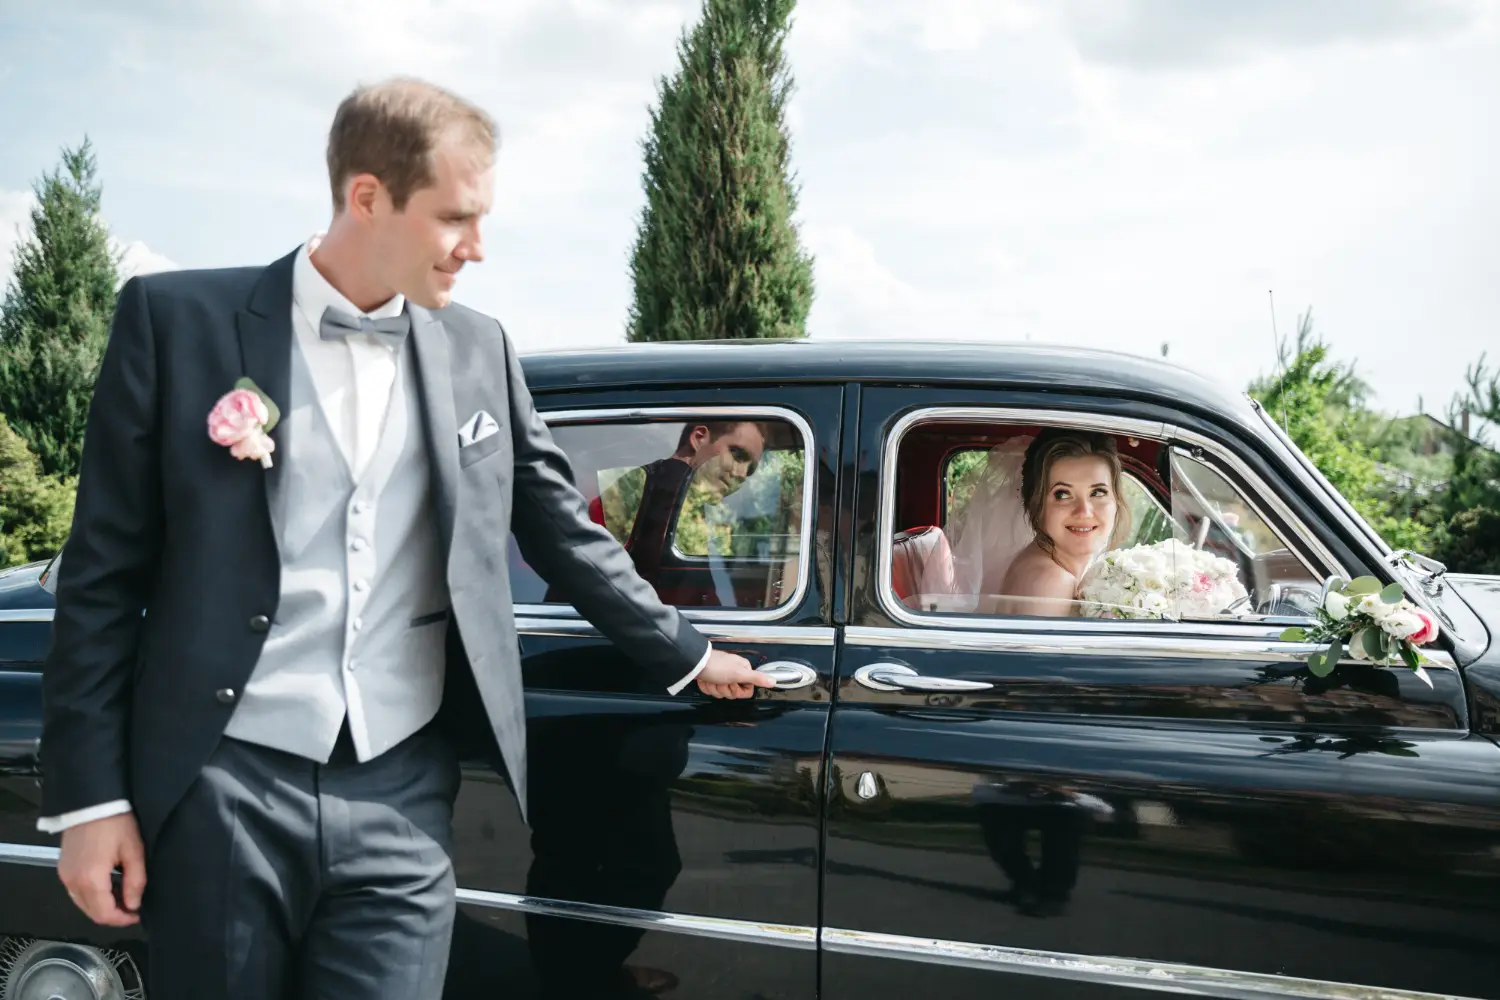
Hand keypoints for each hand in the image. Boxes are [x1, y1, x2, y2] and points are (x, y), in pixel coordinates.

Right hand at [57, 812, 145, 926]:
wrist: (92, 802)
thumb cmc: (115, 822)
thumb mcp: (133, 851)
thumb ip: (135, 881)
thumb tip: (133, 904)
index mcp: (90, 879)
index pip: (104, 914)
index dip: (122, 919)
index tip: (137, 915)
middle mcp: (72, 881)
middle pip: (92, 913)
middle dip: (113, 914)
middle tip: (132, 906)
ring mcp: (65, 875)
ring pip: (83, 904)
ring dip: (102, 905)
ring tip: (123, 894)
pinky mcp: (63, 868)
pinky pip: (76, 891)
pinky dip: (92, 895)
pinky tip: (108, 885)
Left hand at [695, 649, 774, 698]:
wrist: (695, 664)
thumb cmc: (717, 667)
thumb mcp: (739, 673)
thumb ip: (757, 678)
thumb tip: (774, 681)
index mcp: (743, 670)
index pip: (747, 691)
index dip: (738, 690)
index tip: (733, 683)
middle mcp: (733, 673)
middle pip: (733, 693)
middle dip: (724, 689)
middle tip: (721, 680)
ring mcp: (721, 677)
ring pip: (721, 693)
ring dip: (714, 688)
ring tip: (711, 679)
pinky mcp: (711, 680)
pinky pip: (711, 691)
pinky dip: (707, 687)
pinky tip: (705, 680)